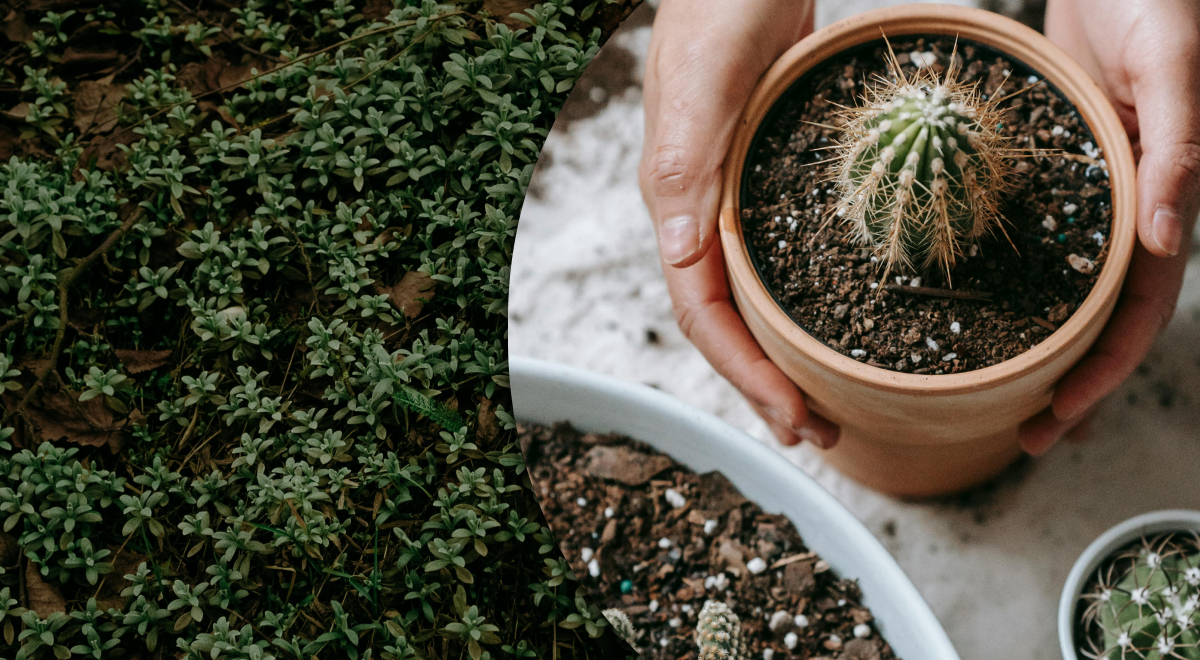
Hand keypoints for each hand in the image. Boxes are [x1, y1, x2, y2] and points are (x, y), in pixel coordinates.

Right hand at [638, 0, 838, 447]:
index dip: (743, 374)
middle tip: (820, 433)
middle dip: (766, 386)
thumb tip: (677, 256)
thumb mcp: (701, 78)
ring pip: (752, 298)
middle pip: (726, 323)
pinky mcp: (765, 180)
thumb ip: (682, 160)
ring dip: (783, 356)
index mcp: (677, 202)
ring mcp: (732, 198)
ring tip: (829, 401)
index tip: (793, 418)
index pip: (702, 313)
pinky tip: (837, 319)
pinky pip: (777, 259)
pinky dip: (803, 302)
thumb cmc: (718, 6)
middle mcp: (700, 212)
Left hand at [1020, 0, 1199, 453]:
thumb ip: (1178, 148)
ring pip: (1064, 287)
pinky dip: (1008, 278)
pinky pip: (1029, 237)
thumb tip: (1167, 241)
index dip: (1103, 371)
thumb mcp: (1172, 64)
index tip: (1057, 419)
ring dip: (1038, 344)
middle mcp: (1126, 207)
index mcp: (1164, 198)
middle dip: (1070, 383)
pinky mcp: (1050, 167)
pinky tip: (971, 304)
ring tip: (994, 396)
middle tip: (1024, 438)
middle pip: (1099, 316)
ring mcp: (1087, 192)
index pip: (1138, 308)